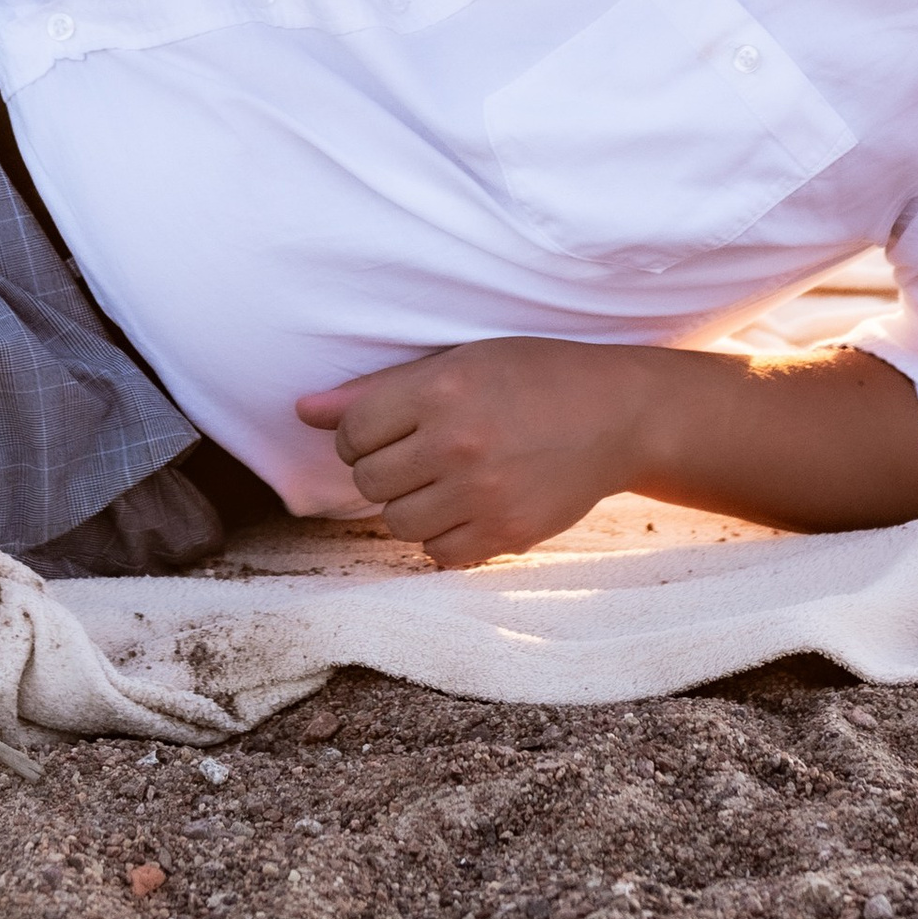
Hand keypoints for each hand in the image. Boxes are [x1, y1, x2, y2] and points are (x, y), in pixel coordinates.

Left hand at [294, 337, 651, 565]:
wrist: (616, 415)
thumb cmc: (532, 378)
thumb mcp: (458, 363)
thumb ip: (377, 391)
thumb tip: (301, 411)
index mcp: (442, 389)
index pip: (353, 431)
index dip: (361, 434)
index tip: (388, 429)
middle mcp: (458, 442)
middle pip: (369, 481)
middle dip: (383, 470)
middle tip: (420, 454)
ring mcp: (484, 493)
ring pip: (397, 522)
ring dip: (410, 505)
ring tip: (444, 480)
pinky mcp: (507, 532)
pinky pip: (437, 555)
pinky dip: (443, 537)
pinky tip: (467, 507)